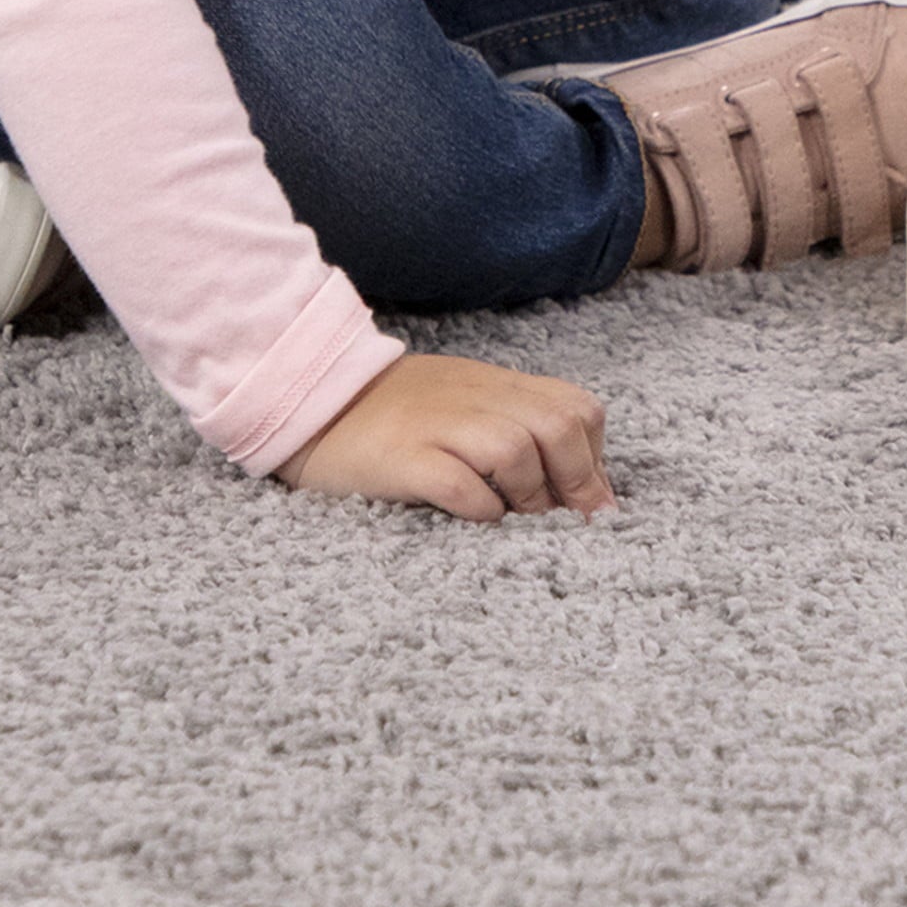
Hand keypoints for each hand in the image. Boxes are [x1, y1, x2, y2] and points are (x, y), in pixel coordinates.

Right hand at [278, 352, 615, 520]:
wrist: (312, 401)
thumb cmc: (397, 414)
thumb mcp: (466, 404)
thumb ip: (519, 427)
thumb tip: (584, 488)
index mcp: (496, 386)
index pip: (577, 407)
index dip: (594, 457)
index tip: (588, 500)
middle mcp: (475, 399)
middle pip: (557, 425)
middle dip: (578, 478)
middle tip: (567, 521)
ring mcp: (439, 426)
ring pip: (515, 449)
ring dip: (530, 494)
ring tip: (517, 518)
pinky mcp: (402, 458)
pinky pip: (458, 483)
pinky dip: (480, 508)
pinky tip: (477, 518)